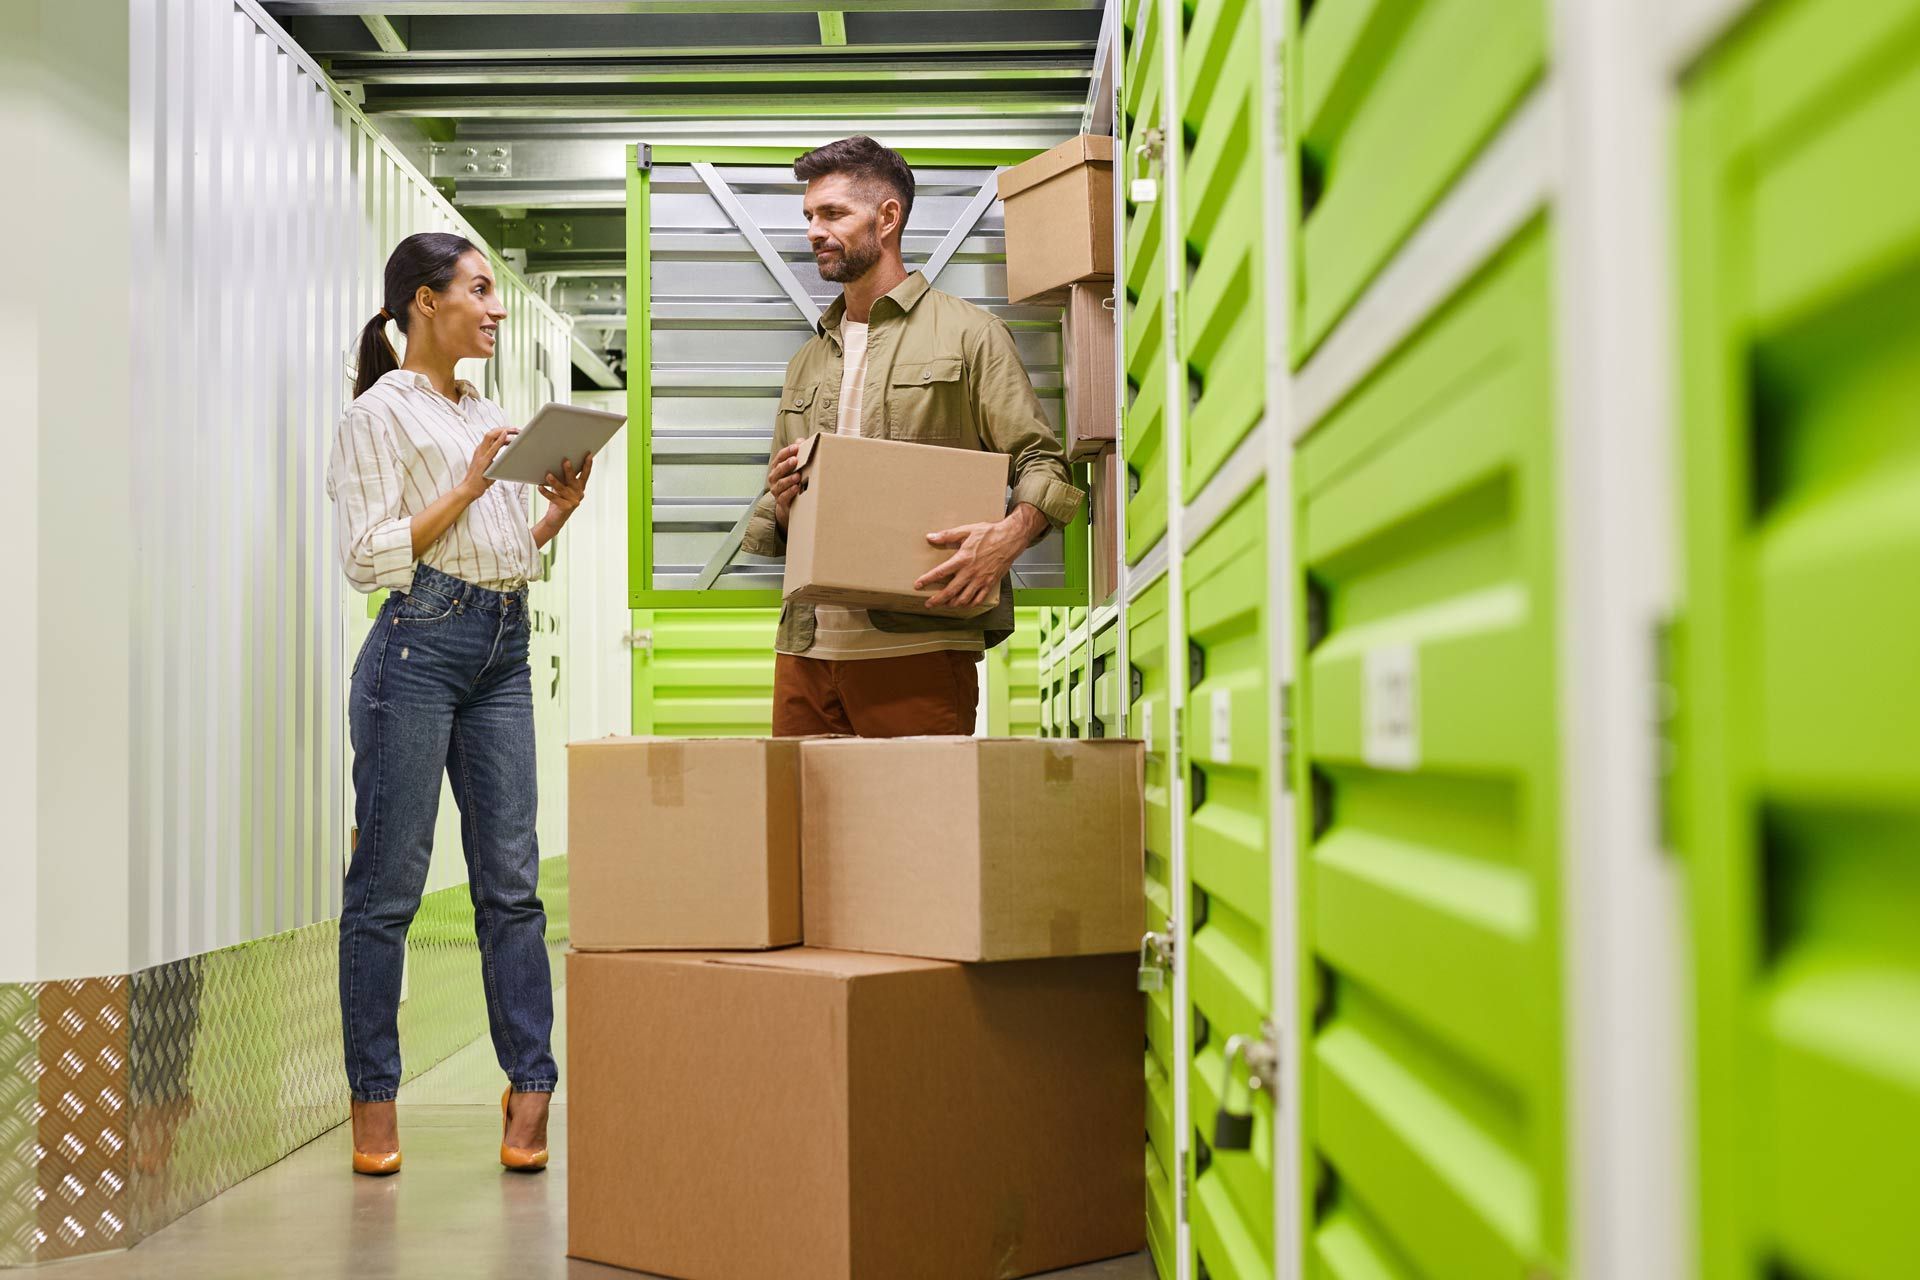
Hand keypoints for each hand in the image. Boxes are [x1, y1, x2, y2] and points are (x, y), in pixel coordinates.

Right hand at [459, 427, 517, 500]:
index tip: (514, 431)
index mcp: (482, 450)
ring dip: (504, 431)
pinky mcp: (483, 461)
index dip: (503, 430)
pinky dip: (499, 440)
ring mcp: (481, 454)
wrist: (469, 489)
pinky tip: (505, 435)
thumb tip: (510, 459)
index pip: (492, 435)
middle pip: (492, 433)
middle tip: (517, 429)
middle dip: (505, 428)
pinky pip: (492, 448)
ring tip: (515, 430)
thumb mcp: (490, 467)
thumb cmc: (481, 480)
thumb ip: (497, 461)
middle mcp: (480, 450)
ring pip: (490, 436)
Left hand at [539, 453, 592, 520]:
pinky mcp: (565, 508)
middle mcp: (578, 493)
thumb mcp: (563, 487)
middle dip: (569, 470)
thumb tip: (556, 464)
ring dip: (555, 481)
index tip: (588, 455)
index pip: (585, 474)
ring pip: (562, 489)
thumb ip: (563, 478)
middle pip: (573, 480)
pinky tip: (540, 487)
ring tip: (548, 475)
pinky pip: (554, 498)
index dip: (587, 465)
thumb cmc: (559, 500)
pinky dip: (546, 492)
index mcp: (580, 487)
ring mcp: (573, 501)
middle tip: (566, 461)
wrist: (556, 518)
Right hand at [768, 441, 804, 530]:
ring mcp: (776, 490)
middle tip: (795, 460)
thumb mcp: (795, 467)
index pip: (779, 457)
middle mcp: (774, 478)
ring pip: (780, 483)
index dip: (787, 451)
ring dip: (789, 479)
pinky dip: (790, 492)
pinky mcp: (781, 501)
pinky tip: (796, 488)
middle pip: (778, 469)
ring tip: (798, 476)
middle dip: (786, 464)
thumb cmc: (792, 481)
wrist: (789, 503)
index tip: (796, 447)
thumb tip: (801, 440)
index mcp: (777, 467)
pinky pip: (784, 496)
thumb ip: (797, 453)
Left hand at [916, 506, 1045, 609]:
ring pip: (964, 598)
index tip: (918, 585)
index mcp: (963, 559)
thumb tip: (930, 537)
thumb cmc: (990, 533)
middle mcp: (971, 572)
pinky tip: (964, 605)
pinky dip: (970, 604)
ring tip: (944, 605)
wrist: (1011, 538)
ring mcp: (981, 580)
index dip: (928, 579)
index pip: (941, 572)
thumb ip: (947, 535)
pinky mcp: (990, 583)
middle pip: (950, 591)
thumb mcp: (967, 530)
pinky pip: (978, 599)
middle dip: (938, 600)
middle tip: (929, 604)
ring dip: (952, 604)